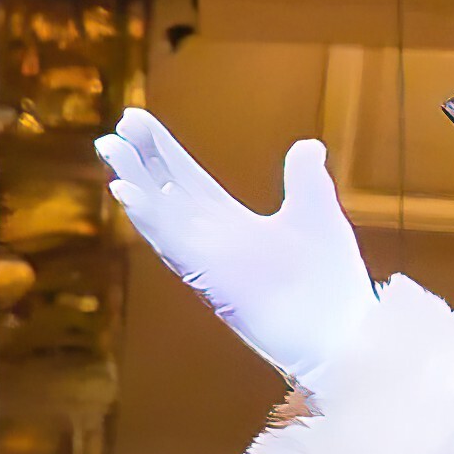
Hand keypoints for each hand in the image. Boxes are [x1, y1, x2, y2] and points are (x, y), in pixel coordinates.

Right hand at [93, 114, 384, 388]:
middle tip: (116, 128)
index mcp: (232, 224)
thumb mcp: (317, 214)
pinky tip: (125, 191)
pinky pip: (171, 245)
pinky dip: (148, 218)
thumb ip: (305, 178)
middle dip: (139, 160)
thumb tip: (308, 144)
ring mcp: (208, 261)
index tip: (136, 118)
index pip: (186, 180)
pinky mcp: (209, 280)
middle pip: (165, 193)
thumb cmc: (333, 282)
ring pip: (159, 216)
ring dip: (133, 183)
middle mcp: (212, 242)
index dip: (162, 151)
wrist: (344, 336)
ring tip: (110, 149)